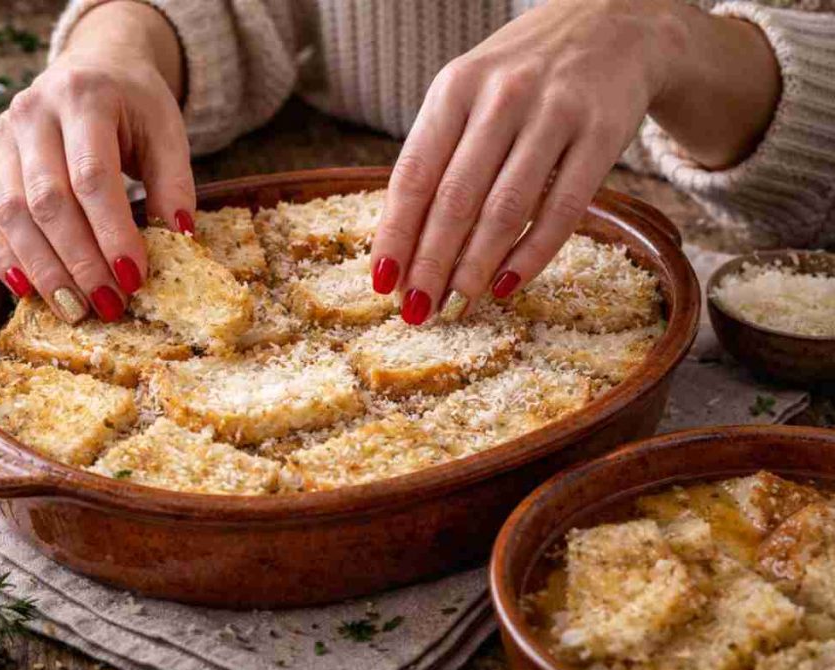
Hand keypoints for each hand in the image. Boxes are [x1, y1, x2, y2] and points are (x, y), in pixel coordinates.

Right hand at [0, 2, 191, 322]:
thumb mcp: (167, 131)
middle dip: (78, 261)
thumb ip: (175, 183)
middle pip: (47, 201)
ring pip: (10, 214)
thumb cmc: (135, 106)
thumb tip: (181, 238)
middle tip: (107, 305)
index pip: (93, 176)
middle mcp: (32, 113)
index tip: (133, 278)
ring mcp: (0, 136)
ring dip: (42, 270)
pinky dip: (3, 258)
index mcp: (84, 97)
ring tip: (75, 310)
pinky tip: (29, 292)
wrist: (92, 66)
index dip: (112, 233)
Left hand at [371, 0, 777, 323]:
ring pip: (506, 207)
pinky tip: (508, 284)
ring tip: (457, 305)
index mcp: (454, 88)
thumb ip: (440, 155)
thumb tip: (405, 242)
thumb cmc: (524, 76)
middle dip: (431, 263)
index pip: (413, 174)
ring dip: (476, 266)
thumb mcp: (470, 94)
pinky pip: (564, 208)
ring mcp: (554, 112)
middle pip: (455, 198)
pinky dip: (532, 253)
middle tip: (418, 311)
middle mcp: (501, 96)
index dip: (395, 234)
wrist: (615, 23)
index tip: (383, 283)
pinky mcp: (602, 132)